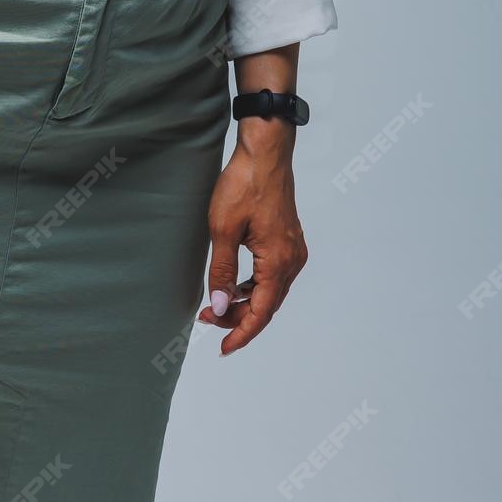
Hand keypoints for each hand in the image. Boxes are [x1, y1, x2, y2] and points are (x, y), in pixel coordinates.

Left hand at [197, 135, 307, 354]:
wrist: (265, 153)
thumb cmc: (244, 185)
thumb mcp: (223, 229)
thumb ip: (221, 271)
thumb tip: (219, 306)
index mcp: (278, 263)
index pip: (260, 313)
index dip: (241, 334)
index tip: (222, 348)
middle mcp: (292, 261)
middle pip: (266, 306)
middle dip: (238, 318)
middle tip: (207, 320)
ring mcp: (293, 250)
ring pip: (270, 291)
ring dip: (245, 302)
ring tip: (216, 305)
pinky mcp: (288, 240)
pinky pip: (272, 275)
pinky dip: (253, 285)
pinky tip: (235, 285)